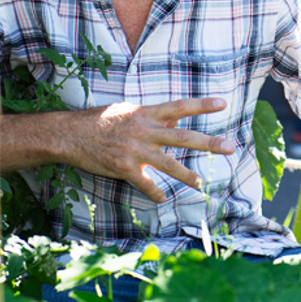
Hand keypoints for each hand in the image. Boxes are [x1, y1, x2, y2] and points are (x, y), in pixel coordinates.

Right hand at [53, 98, 235, 202]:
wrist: (70, 134)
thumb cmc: (100, 120)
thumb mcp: (129, 112)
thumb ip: (154, 117)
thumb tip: (177, 122)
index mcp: (146, 113)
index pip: (180, 106)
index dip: (202, 105)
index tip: (223, 103)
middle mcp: (144, 130)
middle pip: (182, 137)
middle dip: (208, 143)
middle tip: (230, 147)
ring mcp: (135, 150)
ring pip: (167, 164)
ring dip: (187, 175)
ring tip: (202, 184)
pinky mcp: (123, 167)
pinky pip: (144, 183)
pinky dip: (155, 192)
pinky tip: (163, 198)